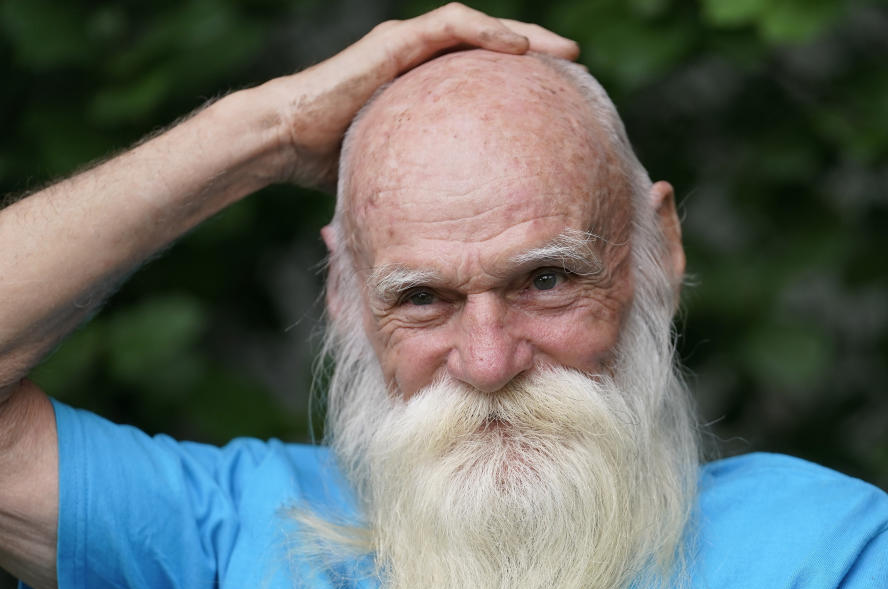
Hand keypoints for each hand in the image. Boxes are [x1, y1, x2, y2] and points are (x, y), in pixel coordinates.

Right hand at [263, 3, 578, 187]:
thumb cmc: (331, 163)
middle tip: (577, 69)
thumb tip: (450, 237)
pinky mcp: (395, 41)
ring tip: (564, 53)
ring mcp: (408, 46)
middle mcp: (420, 61)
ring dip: (525, 36)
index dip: (523, 84)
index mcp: (424, 89)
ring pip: (479, 29)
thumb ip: (427, 187)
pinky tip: (522, 48)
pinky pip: (451, 26)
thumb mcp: (396, 174)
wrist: (286, 141)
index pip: (484, 77)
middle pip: (491, 47)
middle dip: (538, 52)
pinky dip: (488, 33)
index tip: (559, 102)